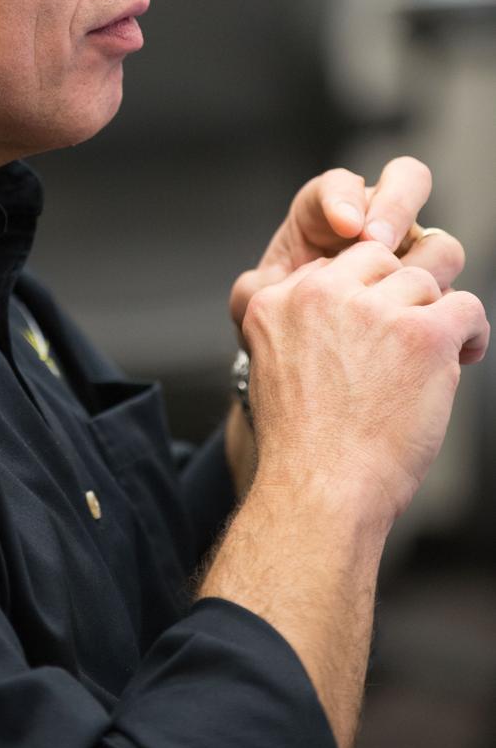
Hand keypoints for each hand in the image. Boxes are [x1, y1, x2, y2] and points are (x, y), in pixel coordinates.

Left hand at [230, 156, 467, 345]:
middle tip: (378, 241)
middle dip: (396, 206)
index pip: (341, 185)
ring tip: (401, 296)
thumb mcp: (260, 303)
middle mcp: (376, 224)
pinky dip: (448, 315)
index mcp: (328, 212)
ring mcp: (410, 257)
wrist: (310, 359)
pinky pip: (454, 297)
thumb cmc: (285, 315)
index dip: (343, 197)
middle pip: (408, 181)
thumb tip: (257, 290)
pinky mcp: (433, 297)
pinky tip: (429, 338)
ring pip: (439, 241)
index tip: (344, 224)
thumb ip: (254, 291)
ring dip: (426, 264)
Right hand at [241, 241, 489, 526]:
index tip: (371, 331)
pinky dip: (471, 329)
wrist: (320, 488)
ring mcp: (373, 310)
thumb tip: (357, 309)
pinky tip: (465, 352)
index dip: (360, 295)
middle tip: (409, 331)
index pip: (334, 266)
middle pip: (378, 258)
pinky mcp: (421, 334)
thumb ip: (304, 327)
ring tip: (437, 352)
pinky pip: (465, 305)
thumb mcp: (275, 368)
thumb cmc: (304, 447)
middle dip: (398, 290)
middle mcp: (321, 293)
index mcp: (278, 300)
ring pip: (423, 278)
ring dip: (435, 313)